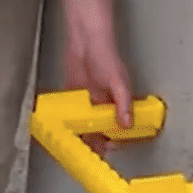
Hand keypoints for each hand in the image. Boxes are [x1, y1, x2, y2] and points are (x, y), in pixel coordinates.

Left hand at [64, 24, 132, 155]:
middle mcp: (105, 103)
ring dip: (84, 134)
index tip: (109, 148)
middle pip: (103, 128)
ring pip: (88, 123)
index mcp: (119, 102)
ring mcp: (90, 100)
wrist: (84, 40)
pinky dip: (70, 121)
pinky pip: (73, 113)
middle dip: (98, 141)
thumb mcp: (118, 82)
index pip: (120, 127)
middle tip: (90, 152)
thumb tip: (127, 124)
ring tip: (77, 145)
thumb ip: (123, 103)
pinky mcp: (76, 95)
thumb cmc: (105, 55)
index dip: (116, 139)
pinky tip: (65, 129)